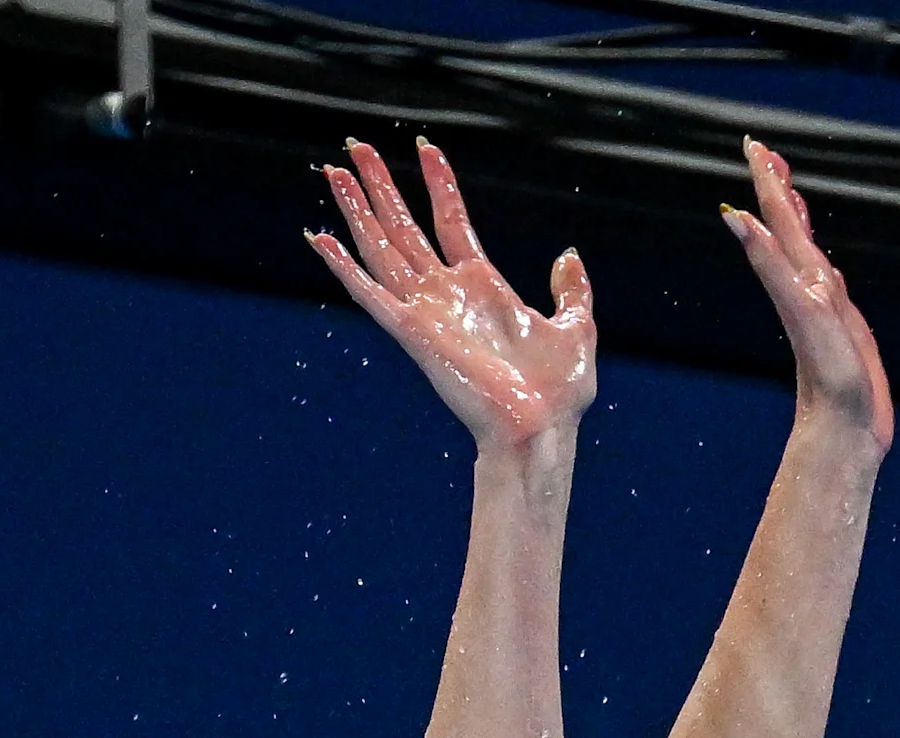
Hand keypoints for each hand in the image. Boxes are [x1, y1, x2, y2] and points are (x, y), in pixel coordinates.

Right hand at [309, 139, 596, 453]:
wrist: (541, 430)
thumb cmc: (558, 394)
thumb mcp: (578, 328)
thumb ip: (572, 290)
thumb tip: (567, 254)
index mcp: (482, 287)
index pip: (451, 221)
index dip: (438, 184)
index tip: (425, 146)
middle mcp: (446, 295)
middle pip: (403, 227)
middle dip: (380, 185)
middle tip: (355, 146)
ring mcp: (426, 312)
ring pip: (381, 249)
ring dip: (357, 209)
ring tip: (335, 171)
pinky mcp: (412, 333)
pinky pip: (370, 294)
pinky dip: (344, 267)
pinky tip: (321, 239)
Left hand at [721, 139, 891, 452]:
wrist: (842, 430)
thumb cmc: (828, 378)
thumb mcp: (799, 310)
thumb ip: (769, 262)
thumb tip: (735, 218)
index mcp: (798, 277)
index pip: (777, 217)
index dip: (767, 180)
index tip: (753, 145)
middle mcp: (807, 287)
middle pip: (787, 226)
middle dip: (776, 187)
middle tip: (763, 152)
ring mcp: (822, 307)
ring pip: (805, 250)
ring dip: (794, 218)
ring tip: (787, 189)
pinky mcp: (838, 328)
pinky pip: (826, 282)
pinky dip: (818, 262)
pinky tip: (820, 262)